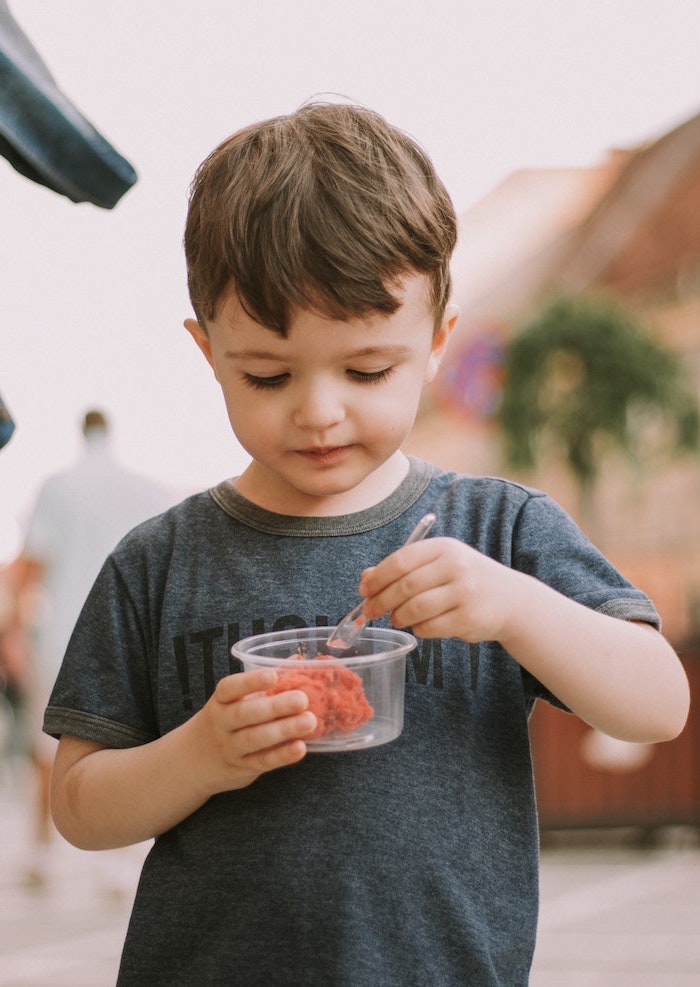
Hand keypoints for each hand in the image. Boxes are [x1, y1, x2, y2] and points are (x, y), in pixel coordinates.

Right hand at [187, 669, 317, 795]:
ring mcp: (230, 747)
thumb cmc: (225, 720)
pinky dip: (281, 756)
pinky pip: (262, 761)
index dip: (250, 682)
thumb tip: (298, 660)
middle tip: (302, 700)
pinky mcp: (242, 767)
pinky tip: (300, 747)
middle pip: (245, 714)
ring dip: (283, 730)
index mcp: (220, 701)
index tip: (273, 676)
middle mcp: (221, 723)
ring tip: (309, 721)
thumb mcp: (235, 700)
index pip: (230, 688)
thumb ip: (264, 683)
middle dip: (275, 706)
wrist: (194, 760)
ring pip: (255, 739)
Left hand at [358, 537, 513, 643]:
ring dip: (398, 617)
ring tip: (395, 619)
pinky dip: (418, 629)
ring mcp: (465, 593)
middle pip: (405, 586)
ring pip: (415, 609)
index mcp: (444, 547)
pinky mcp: (469, 619)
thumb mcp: (439, 564)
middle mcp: (456, 567)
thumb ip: (404, 568)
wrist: (511, 600)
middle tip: (369, 611)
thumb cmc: (466, 580)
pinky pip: (430, 627)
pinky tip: (419, 626)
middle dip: (381, 601)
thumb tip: (365, 579)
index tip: (364, 590)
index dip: (377, 577)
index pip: (401, 560)